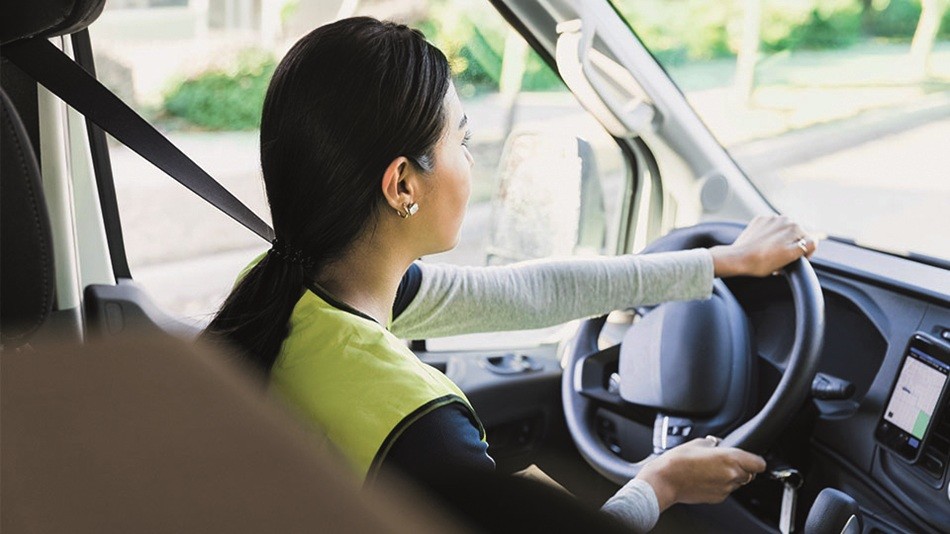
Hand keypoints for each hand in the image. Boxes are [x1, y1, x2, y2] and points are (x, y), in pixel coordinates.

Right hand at [635, 436, 765, 510]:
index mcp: (731, 458)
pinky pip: (726, 490)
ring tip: (712, 470)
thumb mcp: (698, 443)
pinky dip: (720, 485)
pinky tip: (706, 479)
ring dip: (731, 477)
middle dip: (741, 468)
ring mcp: (726, 489)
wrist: (666, 480)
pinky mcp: (718, 498)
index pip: (759, 464)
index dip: (755, 460)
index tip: (750, 458)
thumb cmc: (678, 460)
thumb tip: (719, 444)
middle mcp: (732, 475)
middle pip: (750, 474)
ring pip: (738, 483)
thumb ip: (715, 444)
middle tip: (725, 462)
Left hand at [710, 215, 818, 277]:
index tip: (794, 261)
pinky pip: (770, 229)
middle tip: (781, 260)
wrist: (738, 259)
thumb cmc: (763, 261)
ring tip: (770, 254)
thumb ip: (807, 246)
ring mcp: (771, 219)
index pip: (809, 242)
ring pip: (783, 232)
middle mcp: (784, 219)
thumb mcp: (791, 257)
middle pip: (795, 236)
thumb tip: (813, 240)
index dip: (804, 255)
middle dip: (791, 247)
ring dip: (780, 242)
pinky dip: (769, 237)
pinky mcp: (759, 221)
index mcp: (795, 227)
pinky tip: (762, 247)